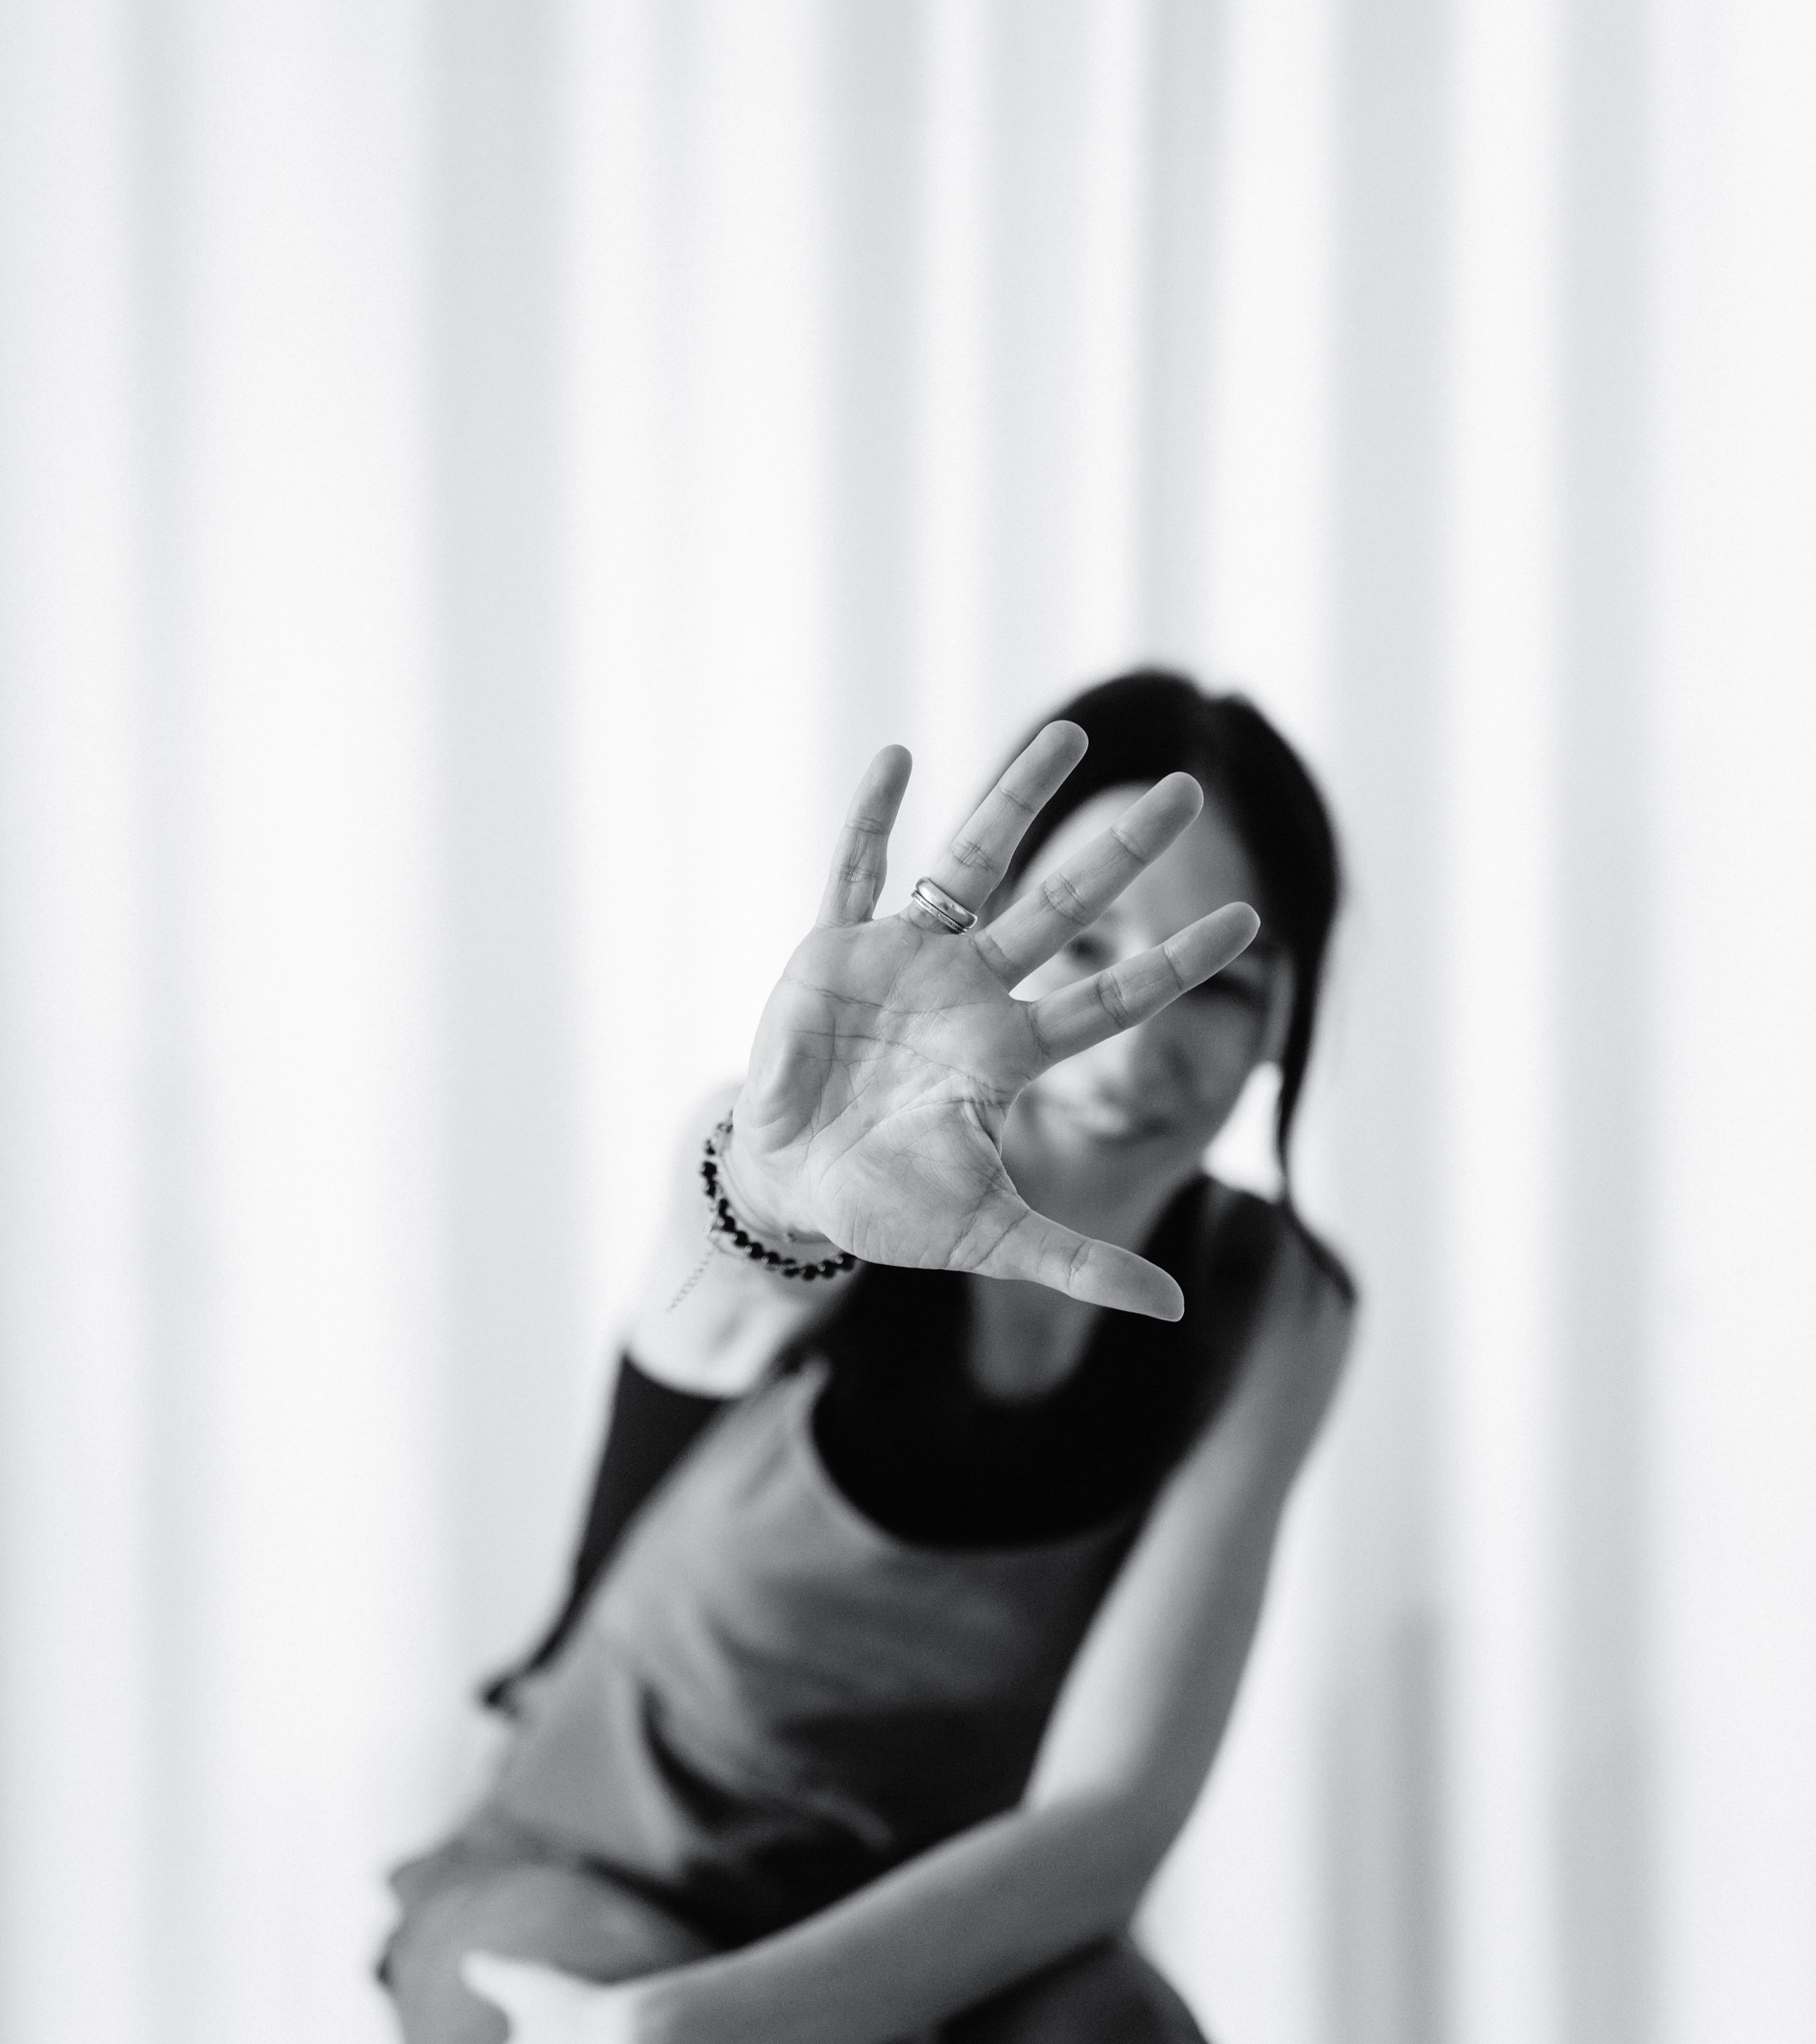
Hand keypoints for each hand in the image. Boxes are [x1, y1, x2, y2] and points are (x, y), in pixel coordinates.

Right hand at [725, 723, 1259, 1318]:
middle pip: (1059, 908)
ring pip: (972, 863)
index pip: (1113, 999)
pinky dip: (872, 820)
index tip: (1250, 922)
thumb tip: (1174, 1309)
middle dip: (1121, 852)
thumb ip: (1078, 1264)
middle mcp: (970, 991)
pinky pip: (856, 871)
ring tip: (1070, 734)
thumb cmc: (892, 1206)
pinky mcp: (832, 949)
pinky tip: (898, 759)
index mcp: (1008, 1053)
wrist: (793, 1186)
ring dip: (1015, 799)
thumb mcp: (987, 1237)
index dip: (1177, 963)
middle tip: (1187, 791)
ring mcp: (905, 962)